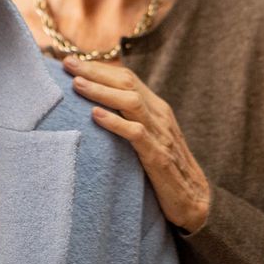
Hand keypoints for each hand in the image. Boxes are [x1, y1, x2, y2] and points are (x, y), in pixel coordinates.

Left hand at [64, 56, 210, 231]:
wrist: (196, 201)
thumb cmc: (167, 170)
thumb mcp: (150, 138)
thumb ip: (132, 121)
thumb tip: (98, 110)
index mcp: (157, 109)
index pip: (127, 78)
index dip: (100, 68)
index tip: (73, 62)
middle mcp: (160, 116)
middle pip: (127, 83)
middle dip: (95, 71)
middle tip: (68, 64)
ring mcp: (161, 135)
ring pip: (131, 102)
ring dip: (101, 91)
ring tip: (77, 84)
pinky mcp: (158, 157)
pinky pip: (135, 134)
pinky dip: (115, 122)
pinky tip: (95, 115)